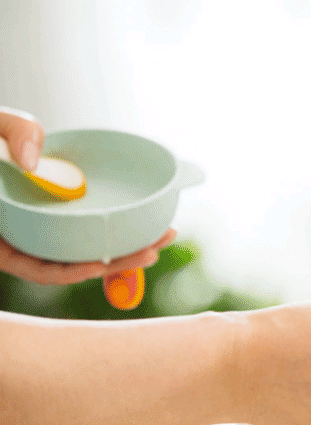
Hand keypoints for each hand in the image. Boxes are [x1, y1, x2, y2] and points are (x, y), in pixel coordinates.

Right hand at [0, 107, 176, 284]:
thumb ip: (12, 134)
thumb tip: (33, 162)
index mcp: (2, 233)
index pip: (35, 267)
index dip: (67, 272)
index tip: (98, 267)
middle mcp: (24, 236)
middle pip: (71, 264)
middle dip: (115, 263)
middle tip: (153, 251)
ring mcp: (46, 227)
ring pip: (86, 249)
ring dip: (125, 249)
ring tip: (163, 236)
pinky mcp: (64, 214)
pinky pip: (91, 229)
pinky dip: (117, 229)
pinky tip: (146, 223)